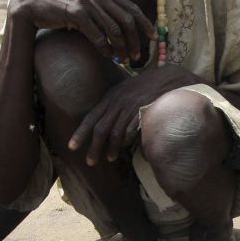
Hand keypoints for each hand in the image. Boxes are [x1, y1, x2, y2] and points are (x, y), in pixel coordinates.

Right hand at [11, 0, 154, 61]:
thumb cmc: (59, 3)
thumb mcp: (83, 0)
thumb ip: (100, 8)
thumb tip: (119, 26)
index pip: (131, 7)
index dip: (144, 23)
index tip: (152, 37)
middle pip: (126, 20)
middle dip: (135, 40)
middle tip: (136, 55)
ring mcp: (87, 3)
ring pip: (114, 29)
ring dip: (121, 47)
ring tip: (123, 59)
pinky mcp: (76, 13)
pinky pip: (97, 35)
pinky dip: (105, 47)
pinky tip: (107, 55)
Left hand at [69, 66, 196, 164]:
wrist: (167, 79)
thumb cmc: (146, 86)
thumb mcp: (125, 90)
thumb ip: (113, 104)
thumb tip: (103, 121)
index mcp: (110, 97)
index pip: (91, 117)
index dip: (80, 133)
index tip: (72, 147)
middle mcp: (117, 102)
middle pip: (101, 128)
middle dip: (94, 147)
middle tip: (90, 162)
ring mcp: (130, 106)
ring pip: (115, 132)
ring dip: (111, 148)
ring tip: (109, 159)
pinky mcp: (143, 111)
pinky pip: (131, 130)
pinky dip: (127, 140)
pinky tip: (126, 147)